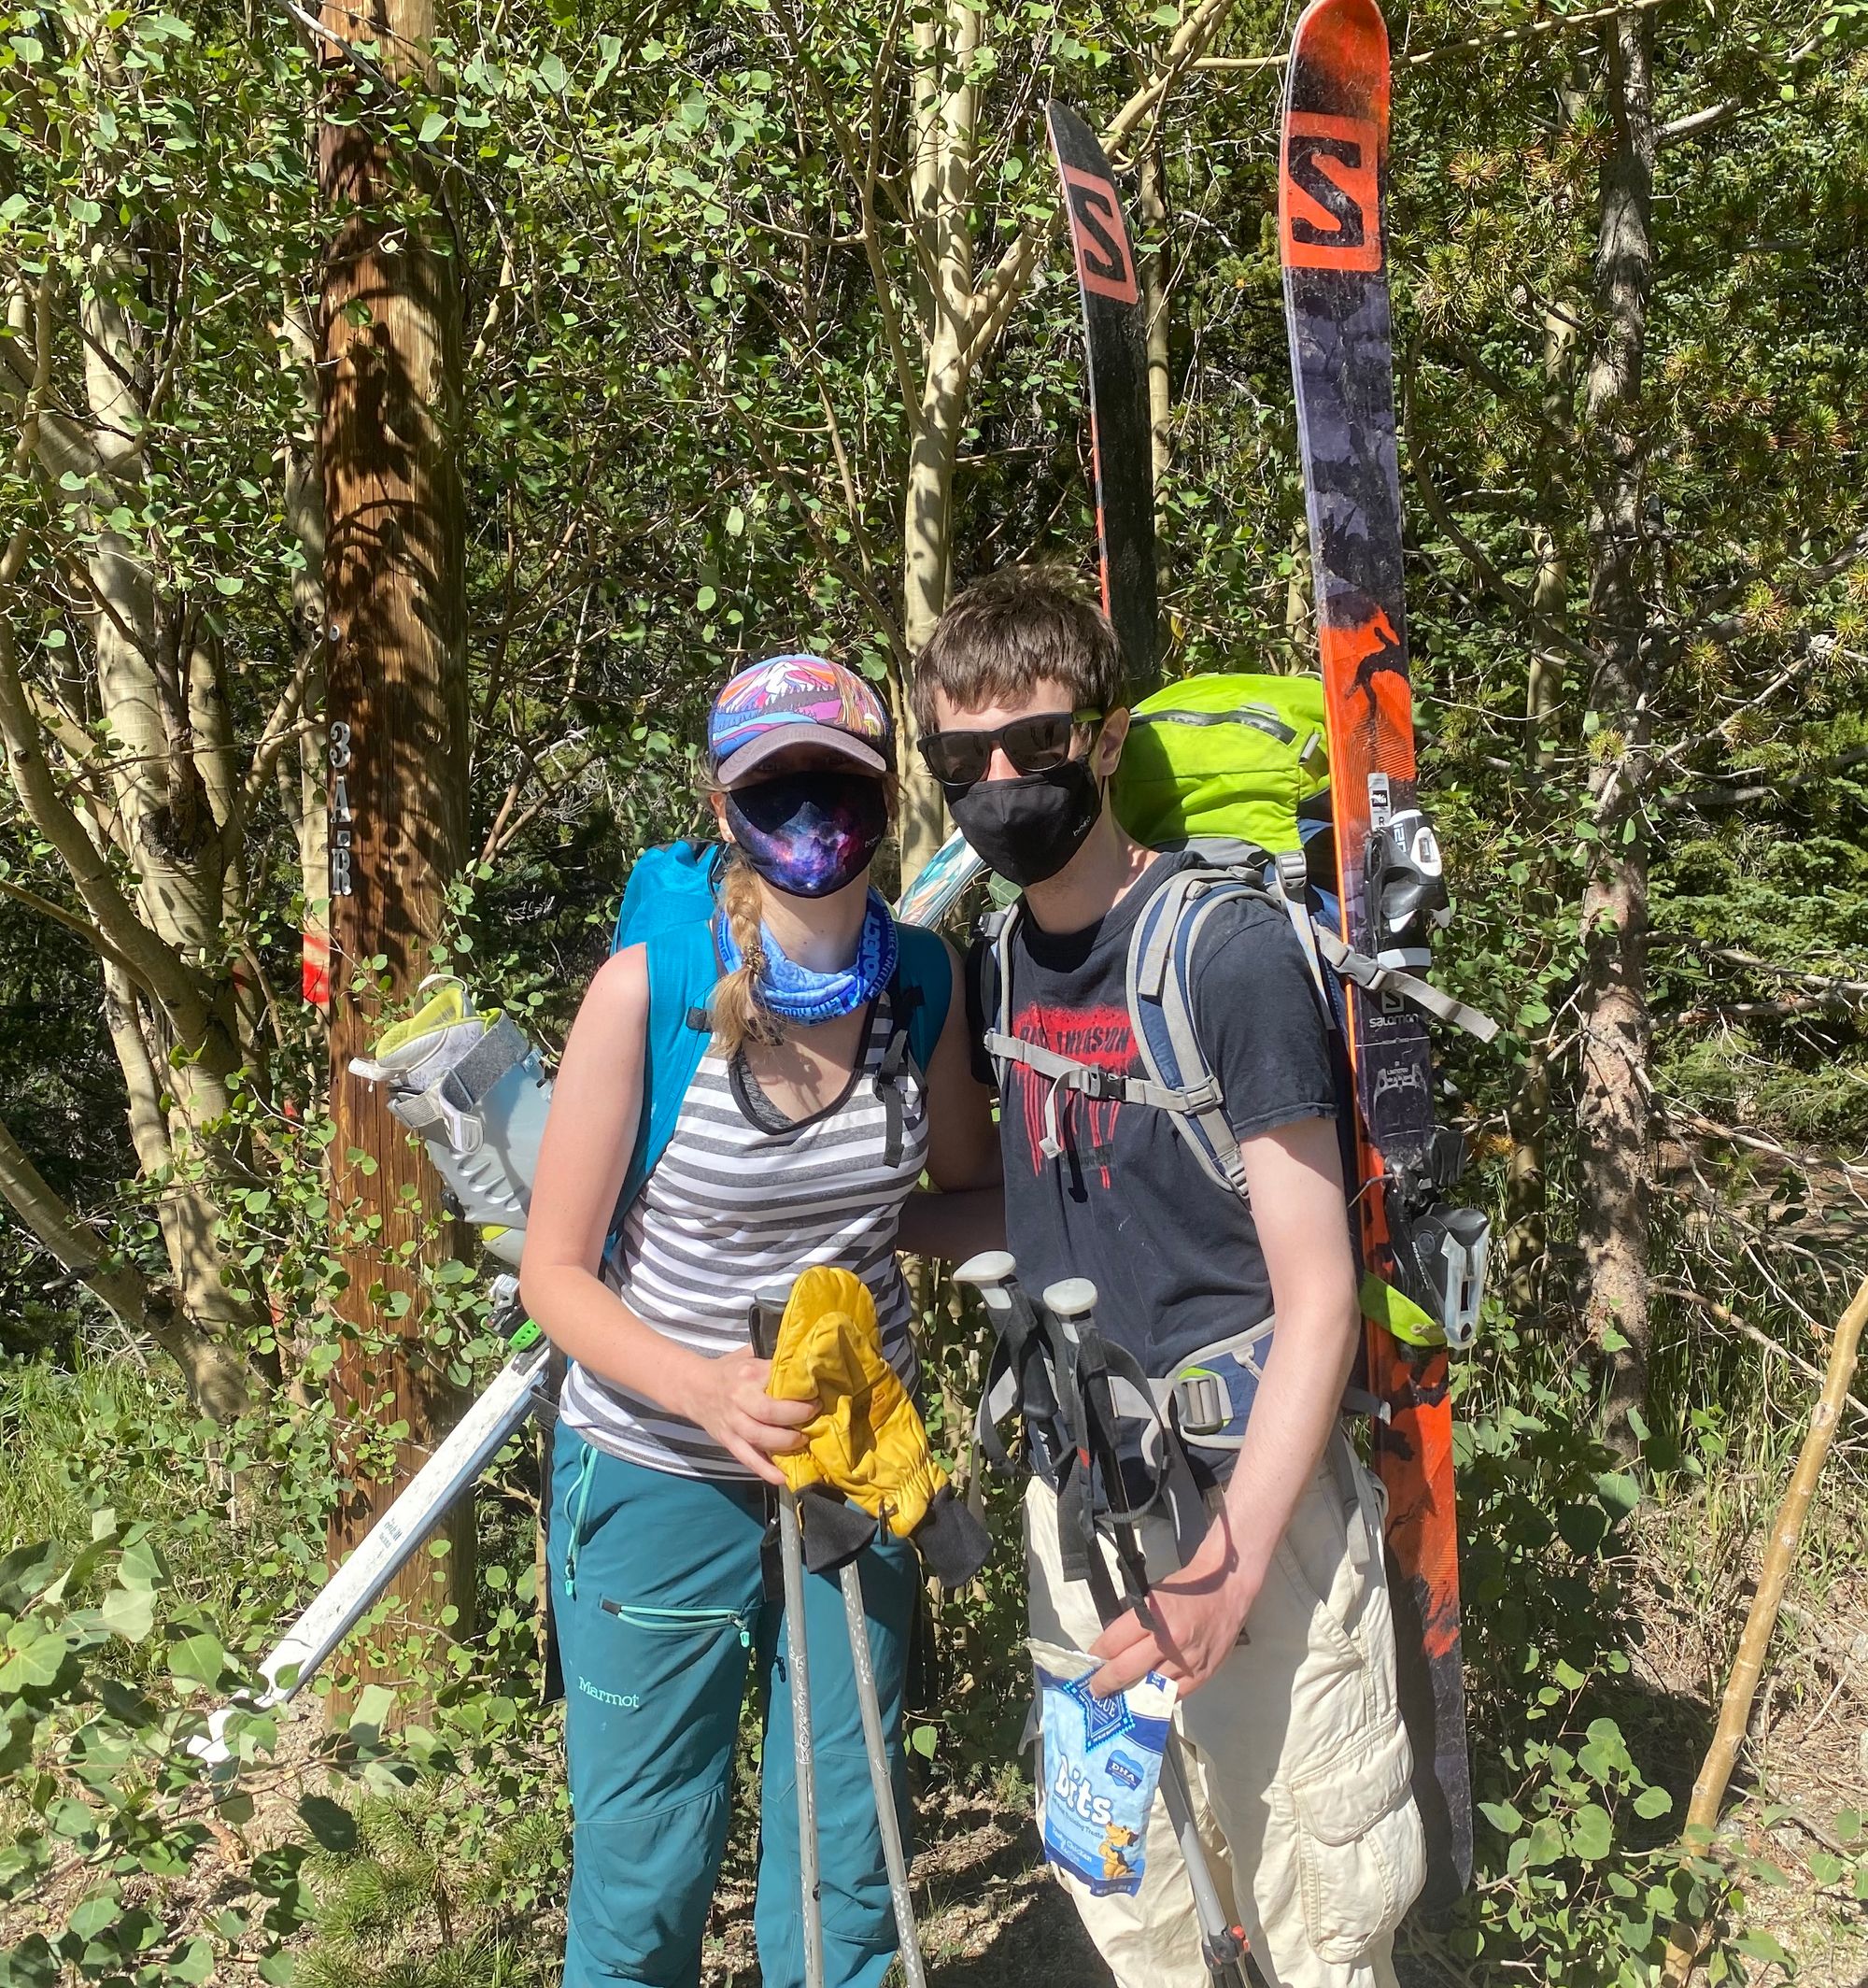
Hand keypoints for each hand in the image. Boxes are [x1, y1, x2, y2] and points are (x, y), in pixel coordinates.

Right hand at [679, 1347, 814, 1485]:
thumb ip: (771, 1354)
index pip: (776, 1380)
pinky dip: (766, 1470)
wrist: (692, 1388)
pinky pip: (747, 1458)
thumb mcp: (747, 1354)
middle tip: (815, 1413)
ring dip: (785, 1442)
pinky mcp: (728, 1441)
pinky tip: (783, 1477)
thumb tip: (804, 1350)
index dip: (799, 1388)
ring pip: (759, 1437)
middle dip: (796, 1415)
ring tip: (803, 1440)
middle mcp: (739, 1399)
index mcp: (747, 1373)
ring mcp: (733, 1423)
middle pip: (769, 1412)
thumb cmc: (729, 1371)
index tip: (817, 1391)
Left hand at [1087, 1520, 1257, 1699]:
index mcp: (1153, 1615)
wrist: (1226, 1591)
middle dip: (1105, 1682)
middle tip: (1095, 1690)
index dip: (1098, 1655)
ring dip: (1130, 1693)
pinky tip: (1147, 1698)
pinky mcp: (1202, 1674)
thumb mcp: (1152, 1595)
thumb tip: (1111, 1646)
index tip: (1089, 1664)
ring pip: (1148, 1687)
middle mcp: (1168, 1640)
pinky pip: (1173, 1695)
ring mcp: (1186, 1660)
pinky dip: (1158, 1697)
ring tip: (1118, 1698)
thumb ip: (1133, 1621)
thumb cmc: (1186, 1589)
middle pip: (1125, 1669)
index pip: (1114, 1642)